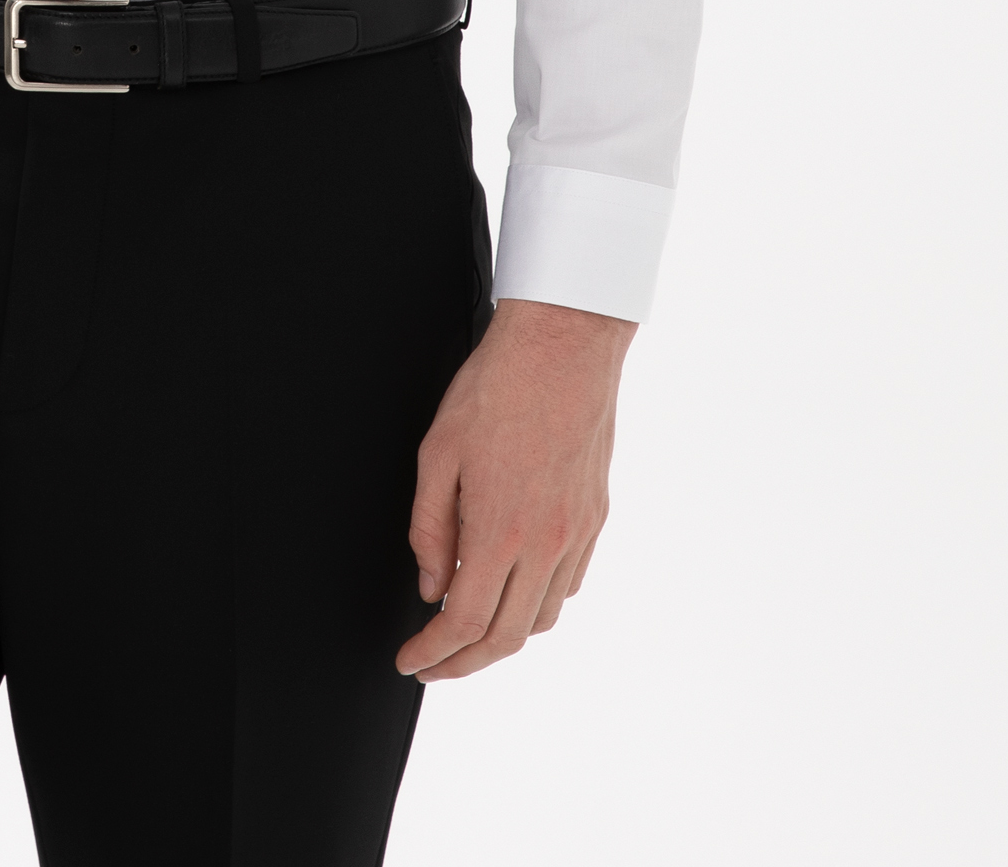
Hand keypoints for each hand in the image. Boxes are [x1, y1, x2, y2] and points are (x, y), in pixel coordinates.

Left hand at [396, 296, 635, 682]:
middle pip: (507, 637)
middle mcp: (547, 544)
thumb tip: (430, 586)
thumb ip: (429, 529)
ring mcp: (577, 533)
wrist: (562, 345)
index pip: (465, 623)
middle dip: (464, 661)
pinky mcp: (596, 517)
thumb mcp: (437, 453)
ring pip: (544, 618)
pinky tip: (514, 586)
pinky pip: (569, 584)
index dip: (434, 654)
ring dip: (505, 636)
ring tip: (469, 628)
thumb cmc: (496, 388)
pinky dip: (539, 602)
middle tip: (433, 662)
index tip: (411, 661)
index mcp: (501, 532)